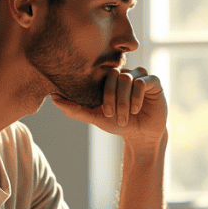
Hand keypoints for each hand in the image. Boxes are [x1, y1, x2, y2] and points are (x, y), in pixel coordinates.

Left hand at [51, 67, 166, 149]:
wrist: (141, 136)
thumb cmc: (118, 124)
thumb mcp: (94, 117)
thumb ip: (74, 108)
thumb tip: (53, 98)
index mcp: (109, 78)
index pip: (100, 74)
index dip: (101, 93)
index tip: (103, 111)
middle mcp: (124, 73)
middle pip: (114, 75)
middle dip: (112, 99)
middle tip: (113, 116)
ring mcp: (139, 75)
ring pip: (127, 79)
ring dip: (124, 102)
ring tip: (125, 117)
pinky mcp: (154, 81)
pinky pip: (142, 82)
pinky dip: (137, 98)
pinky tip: (137, 110)